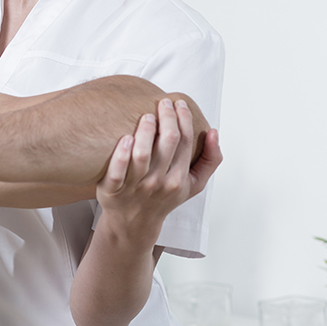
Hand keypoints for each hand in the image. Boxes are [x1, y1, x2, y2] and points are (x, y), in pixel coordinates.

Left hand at [96, 98, 221, 242]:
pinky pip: (117, 171)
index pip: (185, 141)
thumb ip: (210, 160)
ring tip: (147, 115)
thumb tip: (213, 132)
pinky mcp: (112, 190)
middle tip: (163, 102)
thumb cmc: (164, 198)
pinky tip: (125, 137)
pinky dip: (120, 154)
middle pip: (167, 143)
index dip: (184, 118)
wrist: (135, 223)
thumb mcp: (193, 184)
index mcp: (178, 179)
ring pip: (143, 154)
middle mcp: (158, 183)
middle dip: (168, 117)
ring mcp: (135, 187)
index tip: (178, 103)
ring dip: (146, 131)